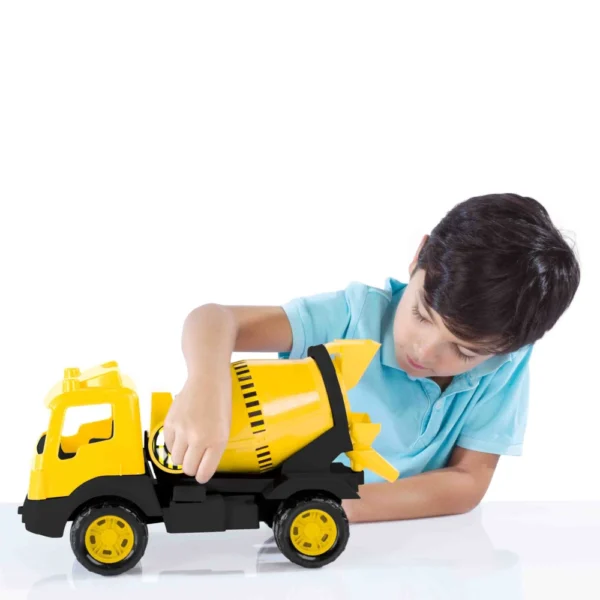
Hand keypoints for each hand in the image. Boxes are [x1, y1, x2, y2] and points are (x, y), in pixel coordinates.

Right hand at [163, 369, 231, 483]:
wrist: (207, 379)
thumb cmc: (220, 400)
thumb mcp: (225, 427)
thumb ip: (215, 448)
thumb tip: (204, 464)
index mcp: (217, 441)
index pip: (204, 473)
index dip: (202, 475)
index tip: (202, 473)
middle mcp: (199, 438)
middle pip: (187, 469)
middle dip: (191, 467)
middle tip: (195, 459)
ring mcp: (182, 431)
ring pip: (175, 460)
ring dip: (182, 456)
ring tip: (188, 445)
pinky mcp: (170, 423)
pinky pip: (168, 445)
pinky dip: (174, 444)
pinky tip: (181, 435)